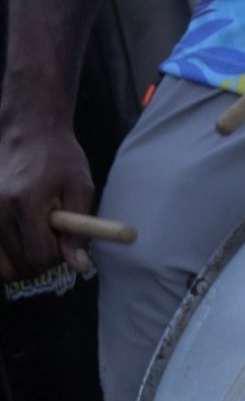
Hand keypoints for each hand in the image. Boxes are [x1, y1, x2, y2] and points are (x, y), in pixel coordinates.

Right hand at [0, 120, 94, 280]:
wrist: (27, 133)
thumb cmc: (60, 158)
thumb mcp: (81, 187)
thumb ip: (80, 229)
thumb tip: (80, 266)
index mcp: (28, 203)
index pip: (40, 255)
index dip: (60, 255)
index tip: (67, 238)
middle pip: (20, 266)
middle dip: (43, 260)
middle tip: (54, 237)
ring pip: (3, 268)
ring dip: (24, 262)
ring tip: (38, 236)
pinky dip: (7, 257)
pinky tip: (21, 238)